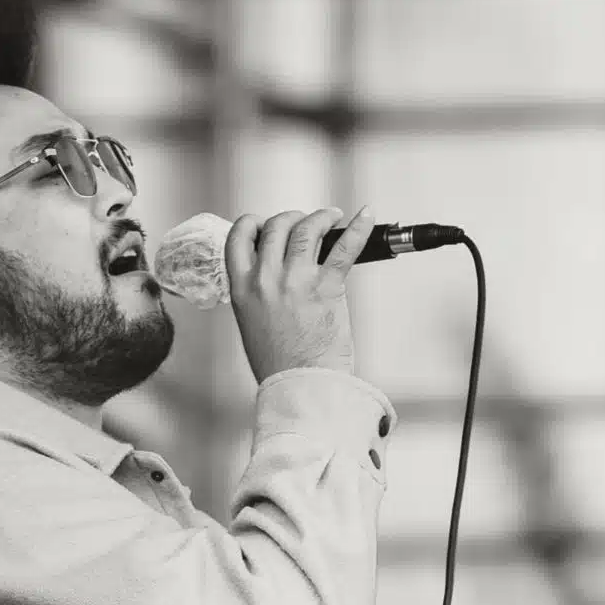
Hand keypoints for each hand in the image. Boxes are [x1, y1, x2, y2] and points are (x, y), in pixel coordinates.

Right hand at [224, 206, 375, 383]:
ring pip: (306, 229)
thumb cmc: (281, 366)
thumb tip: (275, 274)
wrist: (301, 388)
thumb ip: (258, 296)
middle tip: (306, 223)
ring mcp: (296, 281)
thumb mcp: (252, 325)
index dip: (254, 223)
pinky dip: (359, 228)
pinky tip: (366, 216)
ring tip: (332, 217)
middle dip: (293, 218)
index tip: (266, 224)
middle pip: (276, 226)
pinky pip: (344, 247)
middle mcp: (265, 280)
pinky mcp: (326, 288)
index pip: (238, 237)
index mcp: (242, 290)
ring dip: (321, 217)